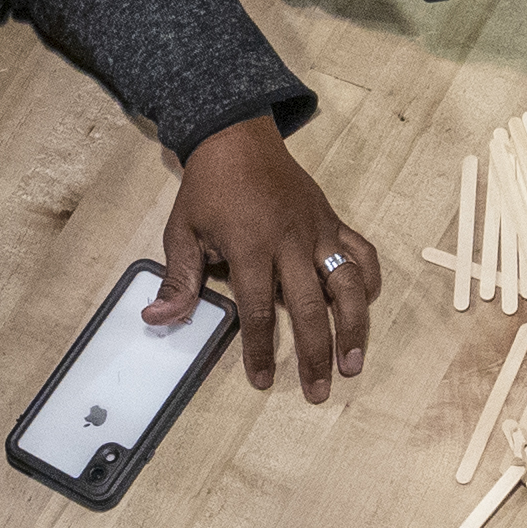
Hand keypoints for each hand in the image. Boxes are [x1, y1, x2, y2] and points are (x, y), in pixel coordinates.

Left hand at [162, 120, 375, 400]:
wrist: (236, 136)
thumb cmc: (208, 188)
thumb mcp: (182, 230)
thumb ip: (177, 278)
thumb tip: (158, 319)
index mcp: (250, 246)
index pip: (257, 310)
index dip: (260, 350)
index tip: (263, 381)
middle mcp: (290, 241)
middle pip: (309, 307)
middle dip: (315, 353)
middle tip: (318, 391)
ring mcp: (317, 230)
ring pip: (346, 283)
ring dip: (353, 326)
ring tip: (353, 362)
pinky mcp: (333, 219)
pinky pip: (360, 251)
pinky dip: (368, 278)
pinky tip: (365, 305)